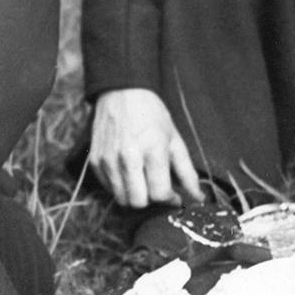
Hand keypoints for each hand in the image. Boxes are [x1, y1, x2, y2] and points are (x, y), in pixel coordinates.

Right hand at [88, 88, 202, 208]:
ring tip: (143, 181)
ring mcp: (108, 160)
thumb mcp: (174, 140)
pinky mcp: (95, 161)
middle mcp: (127, 157)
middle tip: (157, 189)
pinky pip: (108, 189)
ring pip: (121, 199)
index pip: (159, 193)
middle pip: (138, 202)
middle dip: (151, 201)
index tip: (174, 197)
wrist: (121, 92)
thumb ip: (187, 172)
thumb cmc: (151, 115)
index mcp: (152, 150)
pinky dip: (120, 187)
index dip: (170, 200)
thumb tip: (198, 197)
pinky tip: (129, 174)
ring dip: (135, 196)